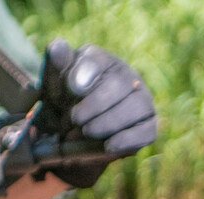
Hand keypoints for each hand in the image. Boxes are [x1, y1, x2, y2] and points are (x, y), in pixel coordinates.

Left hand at [36, 40, 158, 187]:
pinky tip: (108, 145)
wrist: (75, 130)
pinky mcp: (149, 126)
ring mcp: (143, 101)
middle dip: (96, 104)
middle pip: (121, 84)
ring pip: (137, 107)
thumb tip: (59, 47)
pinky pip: (147, 131)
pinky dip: (127, 139)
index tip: (74, 89)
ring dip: (110, 122)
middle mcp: (128, 77)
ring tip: (88, 132)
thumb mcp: (54, 81)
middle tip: (75, 119)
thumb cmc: (64, 100)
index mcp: (101, 61)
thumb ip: (56, 63)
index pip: (98, 61)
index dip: (87, 73)